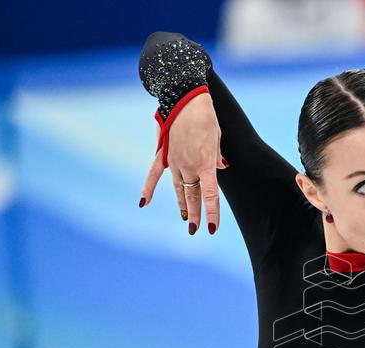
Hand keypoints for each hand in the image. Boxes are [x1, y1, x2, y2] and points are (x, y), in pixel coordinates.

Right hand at [140, 92, 227, 234]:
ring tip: (185, 218)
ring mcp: (174, 161)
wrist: (185, 99)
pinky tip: (144, 203)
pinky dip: (149, 188)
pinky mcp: (164, 154)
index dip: (212, 213)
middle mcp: (188, 166)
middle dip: (195, 215)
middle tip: (196, 230)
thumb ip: (216, 156)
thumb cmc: (206, 118)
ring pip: (178, 188)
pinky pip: (154, 174)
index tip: (212, 229)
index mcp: (205, 164)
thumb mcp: (217, 139)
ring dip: (182, 204)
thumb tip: (220, 168)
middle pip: (193, 196)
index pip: (210, 195)